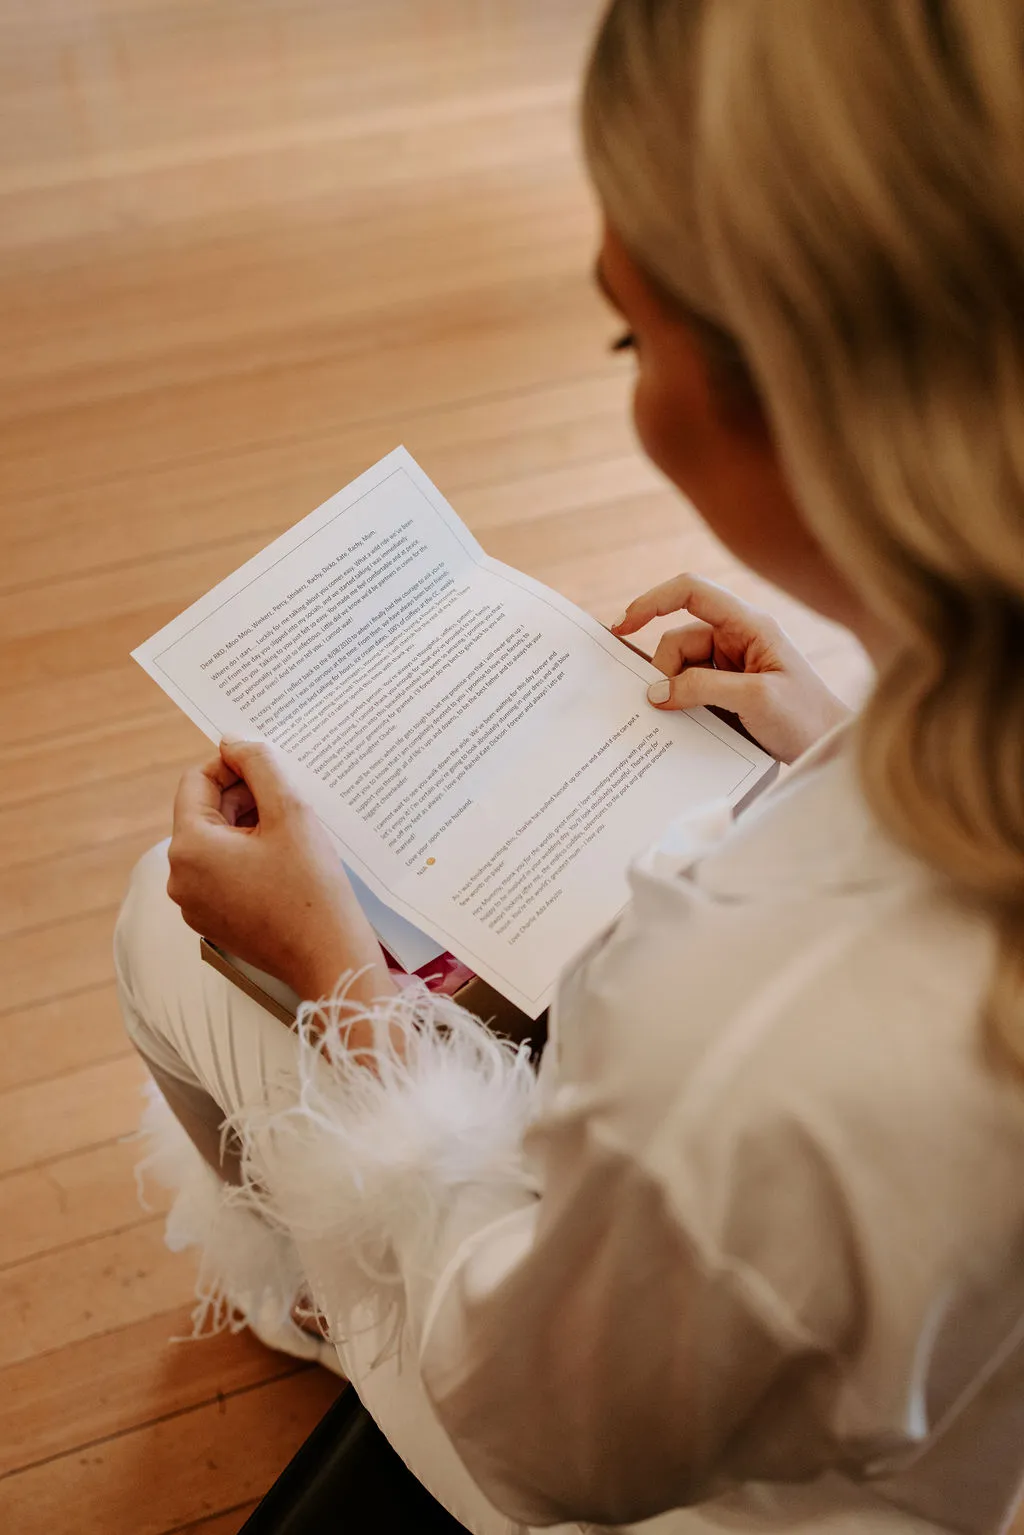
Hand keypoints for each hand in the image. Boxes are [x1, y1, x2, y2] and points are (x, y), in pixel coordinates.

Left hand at [168, 738, 394, 1002]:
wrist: (328, 959)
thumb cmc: (311, 888)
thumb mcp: (290, 812)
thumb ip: (259, 765)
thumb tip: (232, 741)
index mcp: (188, 847)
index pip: (198, 780)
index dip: (234, 765)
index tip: (272, 768)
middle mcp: (179, 878)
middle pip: (205, 812)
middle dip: (245, 799)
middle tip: (290, 803)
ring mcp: (194, 904)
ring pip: (215, 843)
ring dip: (249, 828)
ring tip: (292, 834)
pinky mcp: (213, 921)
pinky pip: (222, 874)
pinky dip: (249, 859)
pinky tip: (285, 864)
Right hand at [613, 574, 850, 763]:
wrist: (831, 750)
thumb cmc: (807, 719)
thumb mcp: (754, 699)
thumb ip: (702, 688)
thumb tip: (655, 691)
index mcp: (750, 625)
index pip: (692, 592)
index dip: (653, 601)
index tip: (623, 625)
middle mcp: (739, 639)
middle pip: (680, 639)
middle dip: (664, 670)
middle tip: (661, 706)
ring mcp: (733, 666)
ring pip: (682, 668)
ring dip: (674, 692)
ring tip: (678, 721)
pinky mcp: (729, 691)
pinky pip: (692, 689)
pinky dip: (682, 704)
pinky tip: (682, 724)